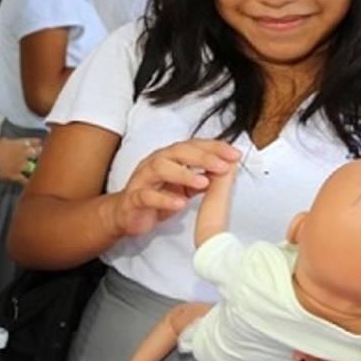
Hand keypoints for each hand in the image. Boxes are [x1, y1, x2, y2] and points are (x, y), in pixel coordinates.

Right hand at [0, 137, 41, 184]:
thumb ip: (6, 142)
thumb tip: (8, 141)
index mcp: (17, 144)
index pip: (30, 142)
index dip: (36, 142)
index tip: (40, 142)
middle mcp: (22, 154)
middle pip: (36, 152)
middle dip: (40, 152)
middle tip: (43, 153)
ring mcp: (21, 165)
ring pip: (33, 165)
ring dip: (36, 166)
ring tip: (39, 167)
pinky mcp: (17, 175)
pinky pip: (25, 180)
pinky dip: (28, 182)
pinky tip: (32, 183)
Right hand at [100, 139, 239, 237]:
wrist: (126, 214)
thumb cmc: (156, 196)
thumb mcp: (184, 187)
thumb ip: (203, 177)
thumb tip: (229, 169)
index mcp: (169, 158)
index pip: (193, 146)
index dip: (214, 148)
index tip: (235, 154)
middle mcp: (155, 163)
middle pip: (178, 152)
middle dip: (202, 157)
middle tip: (223, 165)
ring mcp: (142, 179)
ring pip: (160, 168)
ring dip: (183, 174)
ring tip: (203, 182)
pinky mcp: (134, 198)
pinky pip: (147, 195)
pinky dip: (164, 198)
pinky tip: (181, 203)